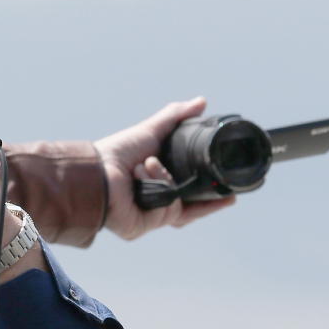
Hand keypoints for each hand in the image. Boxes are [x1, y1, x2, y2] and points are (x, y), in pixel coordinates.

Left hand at [94, 97, 235, 239]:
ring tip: (146, 165)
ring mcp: (147, 217)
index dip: (210, 197)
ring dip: (165, 179)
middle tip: (228, 196)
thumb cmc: (116, 153)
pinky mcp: (140, 226)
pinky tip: (140, 175)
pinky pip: (165, 210)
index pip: (189, 198)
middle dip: (207, 205)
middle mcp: (153, 205)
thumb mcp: (151, 132)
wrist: (97, 167)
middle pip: (189, 211)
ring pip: (178, 207)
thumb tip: (201, 102)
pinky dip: (156, 186)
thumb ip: (175, 118)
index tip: (230, 193)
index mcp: (156, 187)